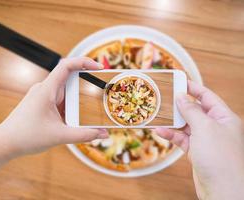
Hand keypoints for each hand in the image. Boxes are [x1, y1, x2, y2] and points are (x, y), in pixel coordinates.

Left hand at [0, 57, 108, 157]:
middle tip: (99, 93)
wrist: (5, 143)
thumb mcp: (60, 136)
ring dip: (76, 101)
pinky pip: (60, 100)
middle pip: (69, 79)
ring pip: (65, 92)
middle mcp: (44, 89)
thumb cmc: (26, 136)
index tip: (98, 67)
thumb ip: (84, 135)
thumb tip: (103, 134)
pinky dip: (69, 108)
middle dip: (84, 87)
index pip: (66, 65)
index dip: (83, 62)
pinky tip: (72, 120)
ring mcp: (42, 96)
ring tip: (85, 112)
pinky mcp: (42, 104)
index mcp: (47, 90)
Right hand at [156, 80, 243, 199]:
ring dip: (172, 121)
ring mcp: (206, 140)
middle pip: (195, 110)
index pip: (207, 96)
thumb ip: (191, 111)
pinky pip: (182, 139)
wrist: (223, 190)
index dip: (193, 88)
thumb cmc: (220, 156)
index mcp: (224, 117)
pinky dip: (171, 135)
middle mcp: (216, 127)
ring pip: (186, 125)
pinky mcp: (197, 151)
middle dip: (179, 105)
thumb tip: (181, 97)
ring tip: (158, 114)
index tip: (178, 81)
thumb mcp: (204, 127)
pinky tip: (160, 131)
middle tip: (164, 97)